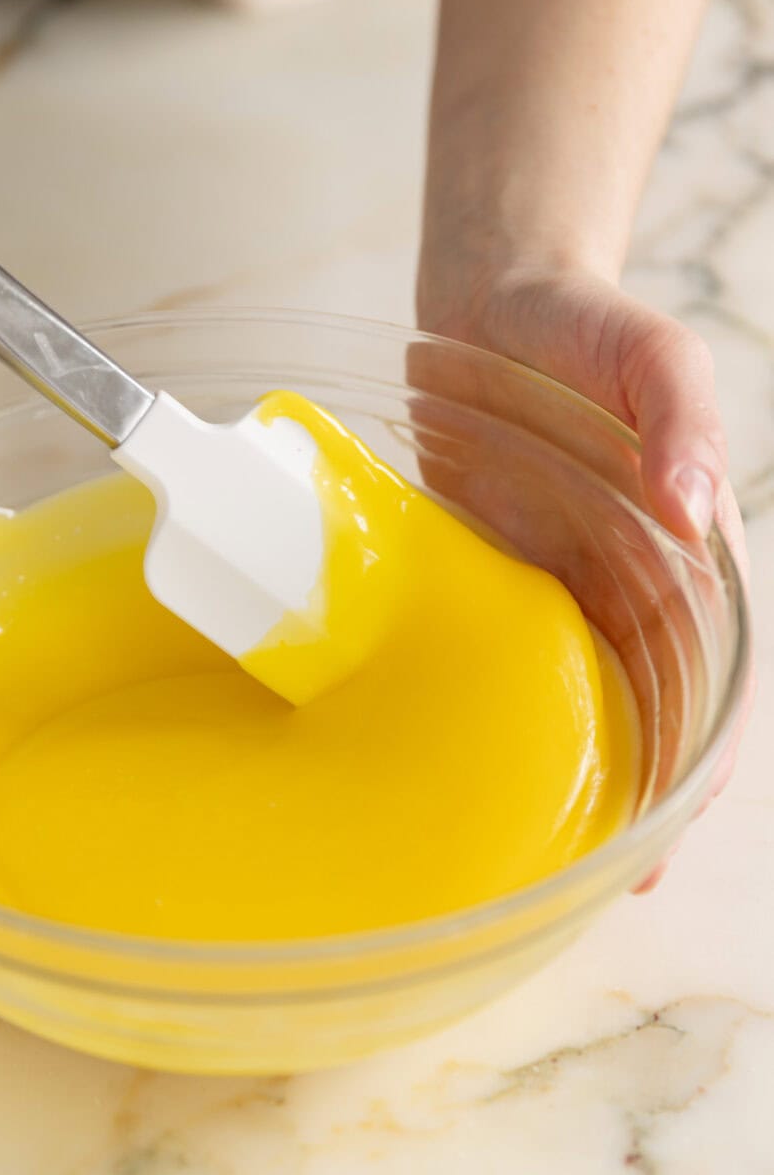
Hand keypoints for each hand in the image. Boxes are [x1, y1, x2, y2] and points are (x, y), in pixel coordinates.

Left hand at [417, 263, 753, 887]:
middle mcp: (622, 587)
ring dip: (566, 773)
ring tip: (536, 851)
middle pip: (645, 709)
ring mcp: (554, 590)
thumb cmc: (586, 325)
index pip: (710, 673)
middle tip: (602, 874)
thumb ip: (682, 422)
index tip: (676, 818)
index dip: (701, 751)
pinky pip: (496, 660)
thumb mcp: (654, 354)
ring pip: (573, 701)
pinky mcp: (487, 582)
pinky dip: (494, 714)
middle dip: (634, 792)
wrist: (494, 301)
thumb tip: (695, 507)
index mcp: (681, 555)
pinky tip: (465, 762)